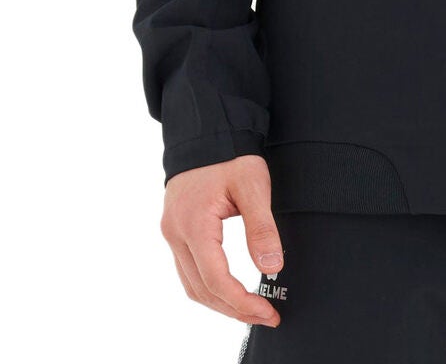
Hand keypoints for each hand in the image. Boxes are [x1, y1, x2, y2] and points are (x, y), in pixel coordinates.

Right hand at [160, 154, 284, 326]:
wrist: (207, 130)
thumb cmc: (230, 154)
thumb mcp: (253, 185)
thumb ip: (262, 227)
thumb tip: (272, 267)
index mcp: (194, 224)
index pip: (216, 280)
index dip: (242, 302)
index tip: (268, 311)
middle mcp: (176, 233)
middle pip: (201, 289)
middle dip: (233, 309)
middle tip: (265, 315)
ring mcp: (172, 233)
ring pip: (191, 284)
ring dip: (220, 302)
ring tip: (251, 309)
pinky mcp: (176, 230)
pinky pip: (188, 270)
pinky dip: (209, 286)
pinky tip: (230, 290)